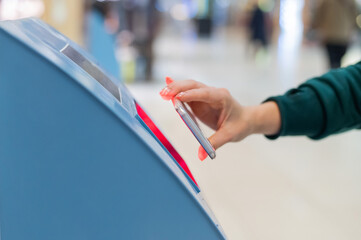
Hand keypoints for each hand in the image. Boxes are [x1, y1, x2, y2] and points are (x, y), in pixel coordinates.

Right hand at [160, 77, 280, 159]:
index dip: (191, 95)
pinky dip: (177, 92)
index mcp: (222, 97)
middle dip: (178, 88)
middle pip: (193, 86)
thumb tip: (202, 155)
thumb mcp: (229, 135)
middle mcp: (213, 93)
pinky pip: (187, 94)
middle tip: (164, 94)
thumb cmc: (240, 125)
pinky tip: (167, 90)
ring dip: (175, 89)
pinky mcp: (200, 100)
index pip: (205, 94)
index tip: (178, 97)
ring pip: (188, 87)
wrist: (245, 120)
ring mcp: (205, 95)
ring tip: (162, 94)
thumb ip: (215, 143)